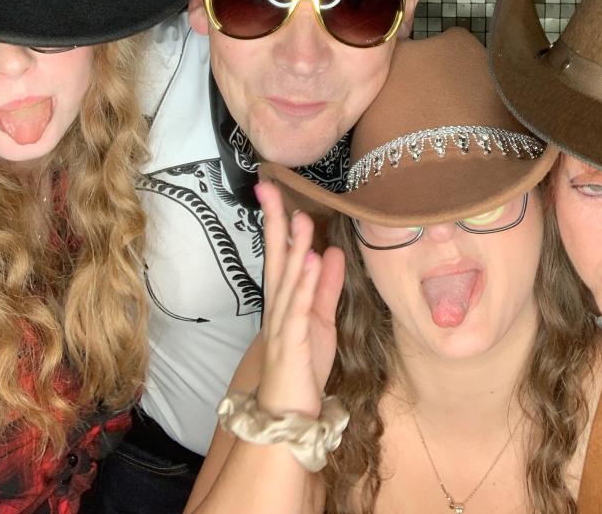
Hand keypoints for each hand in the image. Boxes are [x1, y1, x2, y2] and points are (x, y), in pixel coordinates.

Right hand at [255, 180, 344, 420]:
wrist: (290, 414)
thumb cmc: (303, 365)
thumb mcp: (322, 319)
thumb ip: (326, 286)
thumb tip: (331, 251)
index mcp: (286, 298)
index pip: (280, 251)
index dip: (277, 220)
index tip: (272, 188)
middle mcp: (279, 305)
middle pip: (275, 257)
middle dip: (274, 222)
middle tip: (271, 188)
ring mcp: (282, 324)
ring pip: (288, 279)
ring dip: (294, 248)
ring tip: (300, 218)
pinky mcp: (291, 343)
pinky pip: (299, 309)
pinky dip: (305, 284)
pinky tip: (311, 261)